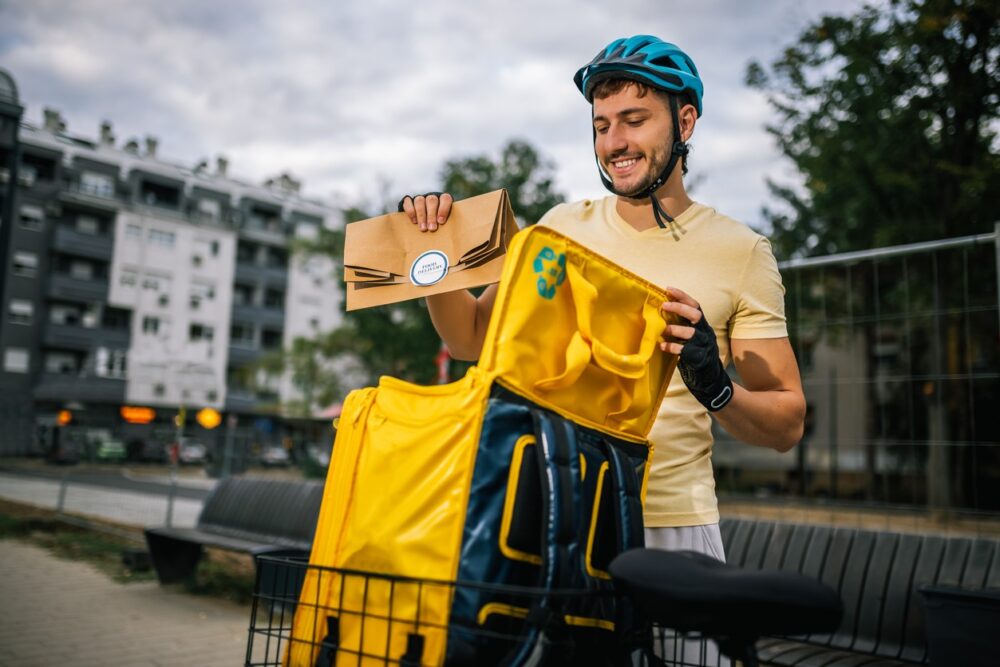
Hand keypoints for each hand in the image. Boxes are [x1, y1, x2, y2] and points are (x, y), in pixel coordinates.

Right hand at [398, 192, 453, 231]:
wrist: (420, 222)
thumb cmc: (438, 225)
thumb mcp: (444, 223)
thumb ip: (448, 225)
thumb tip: (453, 236)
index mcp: (443, 200)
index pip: (445, 198)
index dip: (443, 209)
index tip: (441, 222)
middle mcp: (431, 197)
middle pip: (431, 201)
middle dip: (431, 215)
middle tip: (432, 229)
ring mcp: (420, 198)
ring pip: (420, 201)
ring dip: (421, 215)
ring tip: (423, 228)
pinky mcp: (408, 200)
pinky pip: (408, 202)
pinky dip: (410, 211)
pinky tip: (414, 221)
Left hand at [660, 286, 733, 411]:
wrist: (709, 378)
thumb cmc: (695, 354)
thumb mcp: (691, 337)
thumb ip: (681, 326)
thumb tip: (661, 311)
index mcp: (702, 325)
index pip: (695, 305)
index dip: (683, 296)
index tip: (668, 289)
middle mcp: (705, 332)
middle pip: (695, 315)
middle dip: (679, 308)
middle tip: (664, 306)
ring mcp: (704, 346)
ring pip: (691, 332)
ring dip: (675, 329)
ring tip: (663, 331)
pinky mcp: (699, 359)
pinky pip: (685, 350)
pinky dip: (672, 347)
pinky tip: (663, 346)